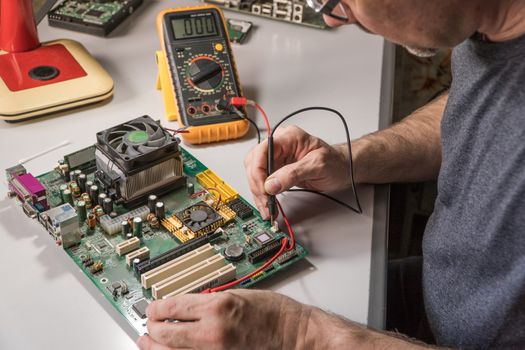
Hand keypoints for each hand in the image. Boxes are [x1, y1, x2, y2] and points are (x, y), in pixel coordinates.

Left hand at [136, 289, 310, 349]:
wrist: (295, 335)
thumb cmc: (275, 314)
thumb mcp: (238, 294)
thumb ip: (208, 301)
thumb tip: (184, 306)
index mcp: (217, 307)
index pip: (171, 307)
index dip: (156, 307)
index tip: (153, 306)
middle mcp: (212, 333)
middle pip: (164, 334)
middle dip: (151, 328)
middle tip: (148, 323)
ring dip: (154, 347)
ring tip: (148, 341)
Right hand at [244, 125, 350, 218]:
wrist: (343, 169)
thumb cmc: (336, 162)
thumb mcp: (318, 166)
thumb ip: (293, 174)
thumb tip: (271, 184)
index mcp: (288, 137)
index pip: (262, 150)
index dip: (259, 171)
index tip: (264, 189)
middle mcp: (280, 146)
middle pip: (255, 163)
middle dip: (257, 185)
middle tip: (265, 202)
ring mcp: (278, 158)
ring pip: (256, 174)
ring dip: (258, 192)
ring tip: (267, 208)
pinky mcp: (278, 170)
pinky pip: (263, 181)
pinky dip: (264, 194)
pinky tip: (268, 204)